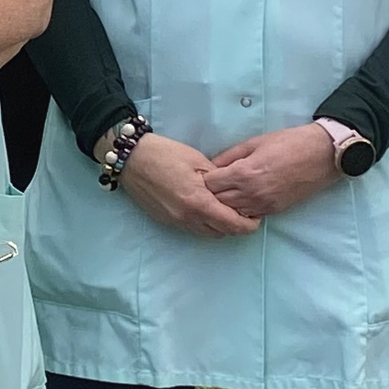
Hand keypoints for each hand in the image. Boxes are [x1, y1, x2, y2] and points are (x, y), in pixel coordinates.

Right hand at [110, 130, 261, 239]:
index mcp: (198, 202)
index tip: (256, 218)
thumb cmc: (165, 154)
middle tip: (243, 212)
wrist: (132, 159)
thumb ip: (218, 180)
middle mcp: (187, 218)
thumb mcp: (198, 161)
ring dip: (219, 226)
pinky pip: (192, 229)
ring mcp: (175, 222)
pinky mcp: (166, 221)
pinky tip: (204, 208)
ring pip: (206, 233)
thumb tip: (232, 192)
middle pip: (221, 233)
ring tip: (224, 209)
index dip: (248, 225)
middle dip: (235, 226)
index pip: (232, 224)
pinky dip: (203, 223)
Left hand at [201, 125, 344, 222]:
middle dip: (211, 193)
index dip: (205, 179)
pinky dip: (241, 210)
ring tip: (226, 193)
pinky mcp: (273, 211)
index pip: (210, 185)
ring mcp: (263, 205)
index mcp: (244, 173)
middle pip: (217, 202)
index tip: (207, 173)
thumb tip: (211, 165)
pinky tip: (242, 199)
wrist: (321, 155)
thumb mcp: (255, 142)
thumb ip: (230, 155)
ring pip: (231, 213)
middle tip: (212, 185)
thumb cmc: (289, 143)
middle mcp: (251, 193)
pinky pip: (248, 216)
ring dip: (225, 204)